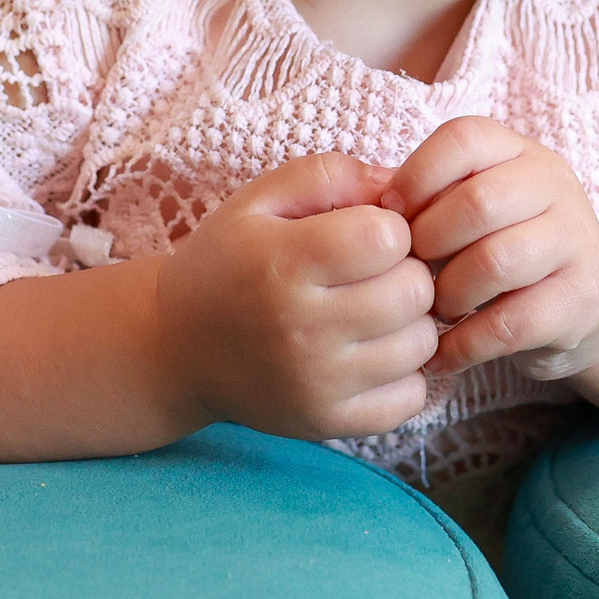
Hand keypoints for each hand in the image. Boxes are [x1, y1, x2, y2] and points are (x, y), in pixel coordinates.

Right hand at [155, 154, 436, 440]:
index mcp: (283, 261)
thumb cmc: (227, 262)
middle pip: (414, 291)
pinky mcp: (327, 422)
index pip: (388, 237)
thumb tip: (399, 184)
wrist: (176, 348)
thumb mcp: (259, 200)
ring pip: (422, 344)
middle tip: (375, 274)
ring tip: (374, 312)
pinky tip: (372, 354)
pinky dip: (405, 374)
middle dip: (407, 272)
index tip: (365, 234)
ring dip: (410, 322)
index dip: (388, 227)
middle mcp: (301, 328)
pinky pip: (412, 397)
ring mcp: (316, 383)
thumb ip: (329, 176)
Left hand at [380, 114, 598, 383]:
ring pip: (496, 261)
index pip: (464, 139)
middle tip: (409, 272)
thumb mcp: (473, 208)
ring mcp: (576, 243)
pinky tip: (442, 352)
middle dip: (429, 242)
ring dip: (447, 294)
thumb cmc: (502, 248)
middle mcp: (555, 187)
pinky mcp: (582, 302)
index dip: (417, 176)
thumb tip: (368, 207)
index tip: (390, 216)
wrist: (585, 303)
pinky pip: (510, 323)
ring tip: (432, 310)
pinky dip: (464, 343)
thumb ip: (427, 198)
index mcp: (519, 153)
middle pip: (479, 202)